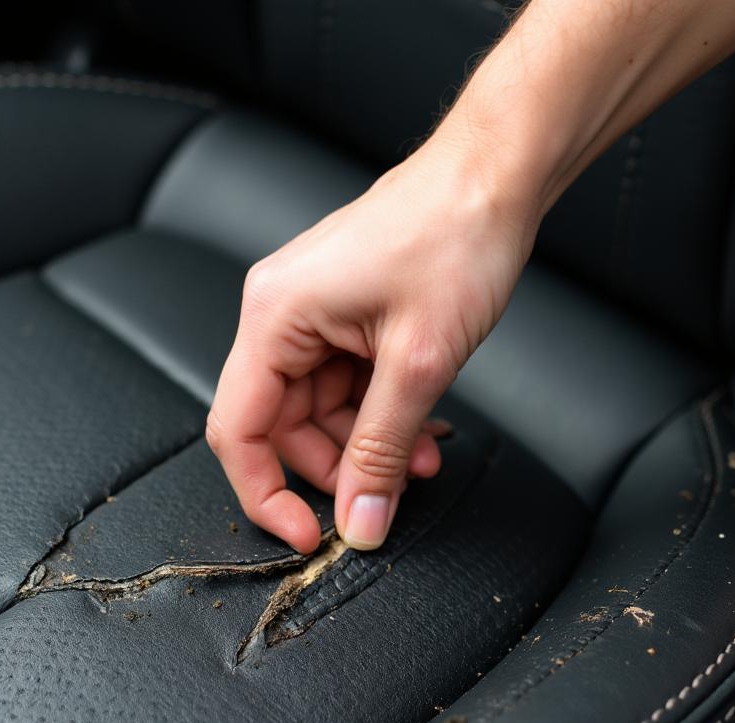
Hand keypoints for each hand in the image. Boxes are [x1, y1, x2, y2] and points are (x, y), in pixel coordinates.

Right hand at [205, 136, 535, 552]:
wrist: (496, 176)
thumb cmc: (455, 236)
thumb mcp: (419, 363)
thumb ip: (382, 451)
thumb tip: (359, 522)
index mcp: (275, 317)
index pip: (238, 431)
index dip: (265, 494)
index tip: (308, 534)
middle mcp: (282, 315)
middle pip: (282, 427)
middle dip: (338, 469)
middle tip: (387, 494)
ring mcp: (314, 315)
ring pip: (320, 414)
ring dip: (369, 446)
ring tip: (422, 459)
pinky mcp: (345, 316)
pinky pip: (348, 388)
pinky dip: (381, 417)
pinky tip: (423, 432)